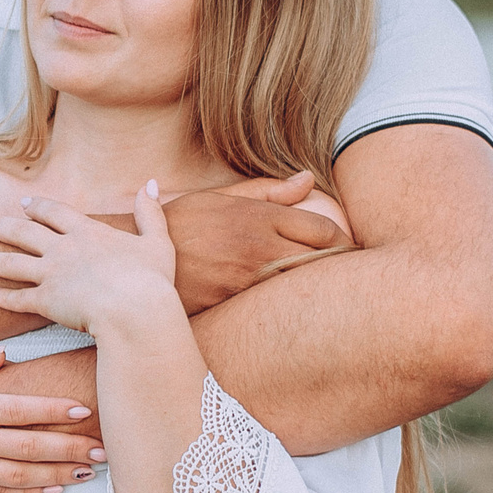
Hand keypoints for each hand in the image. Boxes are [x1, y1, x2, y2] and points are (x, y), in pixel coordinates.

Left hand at [0, 188, 180, 334]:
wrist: (136, 311)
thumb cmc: (152, 281)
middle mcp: (63, 248)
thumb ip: (150, 213)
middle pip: (21, 231)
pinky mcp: (46, 301)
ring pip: (8, 262)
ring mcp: (51, 274)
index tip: (24, 204)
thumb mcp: (157, 242)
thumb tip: (152, 183)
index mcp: (88, 232)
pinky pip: (17, 298)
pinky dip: (0, 296)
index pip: (55, 213)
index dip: (38, 208)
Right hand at [0, 350, 106, 492]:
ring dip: (59, 473)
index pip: (18, 408)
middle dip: (69, 446)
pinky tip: (55, 490)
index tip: (83, 410)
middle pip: (28, 444)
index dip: (53, 410)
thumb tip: (4, 355)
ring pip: (21, 474)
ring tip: (88, 470)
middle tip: (101, 446)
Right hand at [163, 171, 348, 313]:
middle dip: (342, 267)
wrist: (134, 256)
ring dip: (321, 289)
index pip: (320, 230)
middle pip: (320, 259)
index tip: (351, 250)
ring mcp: (246, 276)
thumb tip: (308, 179)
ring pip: (301, 284)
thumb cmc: (180, 225)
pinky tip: (302, 313)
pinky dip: (290, 306)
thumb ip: (268, 193)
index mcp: (258, 217)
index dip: (343, 242)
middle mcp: (257, 246)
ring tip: (341, 297)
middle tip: (358, 276)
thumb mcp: (221, 199)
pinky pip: (272, 305)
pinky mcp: (233, 301)